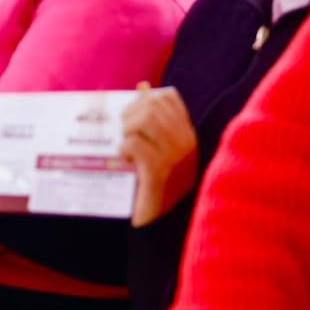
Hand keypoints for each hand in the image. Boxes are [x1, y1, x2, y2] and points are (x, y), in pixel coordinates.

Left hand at [120, 83, 197, 226]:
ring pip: (145, 120)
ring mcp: (174, 157)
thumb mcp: (156, 147)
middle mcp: (185, 143)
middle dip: (129, 114)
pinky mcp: (158, 172)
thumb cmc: (152, 182)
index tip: (132, 117)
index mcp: (186, 134)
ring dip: (126, 130)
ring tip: (125, 148)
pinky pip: (135, 144)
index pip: (167, 97)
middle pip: (152, 105)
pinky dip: (124, 148)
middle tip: (123, 134)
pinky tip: (125, 161)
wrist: (155, 223)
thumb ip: (151, 119)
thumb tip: (143, 87)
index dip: (143, 100)